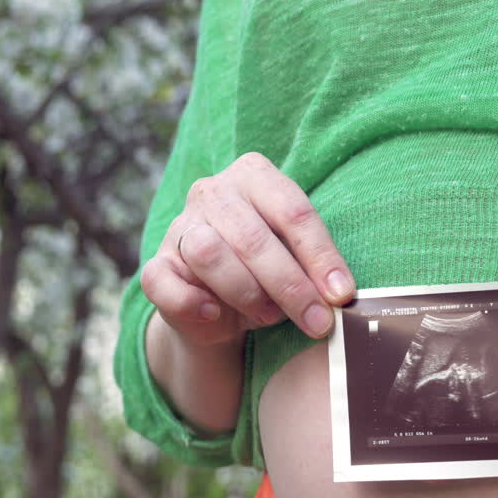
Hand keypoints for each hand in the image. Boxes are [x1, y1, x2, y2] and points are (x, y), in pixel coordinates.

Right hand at [139, 152, 354, 346]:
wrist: (216, 308)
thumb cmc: (267, 273)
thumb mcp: (297, 262)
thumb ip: (314, 269)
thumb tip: (339, 295)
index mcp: (254, 176)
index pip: (292, 211)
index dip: (320, 256)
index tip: (340, 294)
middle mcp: (213, 192)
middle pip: (253, 237)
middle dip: (291, 286)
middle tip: (316, 321)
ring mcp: (179, 226)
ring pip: (208, 253)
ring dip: (246, 292)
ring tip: (268, 314)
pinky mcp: (157, 265)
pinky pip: (164, 282)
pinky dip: (191, 302)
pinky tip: (214, 314)